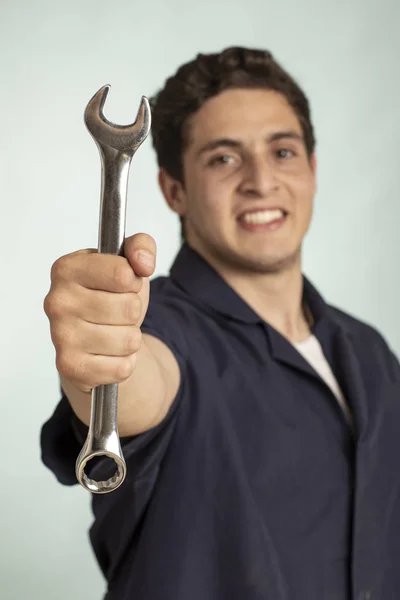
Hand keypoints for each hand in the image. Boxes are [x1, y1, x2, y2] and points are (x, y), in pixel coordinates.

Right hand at [43, 233, 156, 392]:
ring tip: (113, 333)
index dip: (133, 281)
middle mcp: (57, 301)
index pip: (123, 273)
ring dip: (130, 339)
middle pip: (129, 308)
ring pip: (129, 339)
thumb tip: (143, 261)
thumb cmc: (110, 298)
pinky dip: (123, 363)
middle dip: (133, 312)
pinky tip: (108, 355)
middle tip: (117, 313)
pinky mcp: (69, 366)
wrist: (94, 341)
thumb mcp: (129, 265)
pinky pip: (121, 367)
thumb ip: (141, 246)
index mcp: (67, 268)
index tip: (123, 284)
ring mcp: (60, 335)